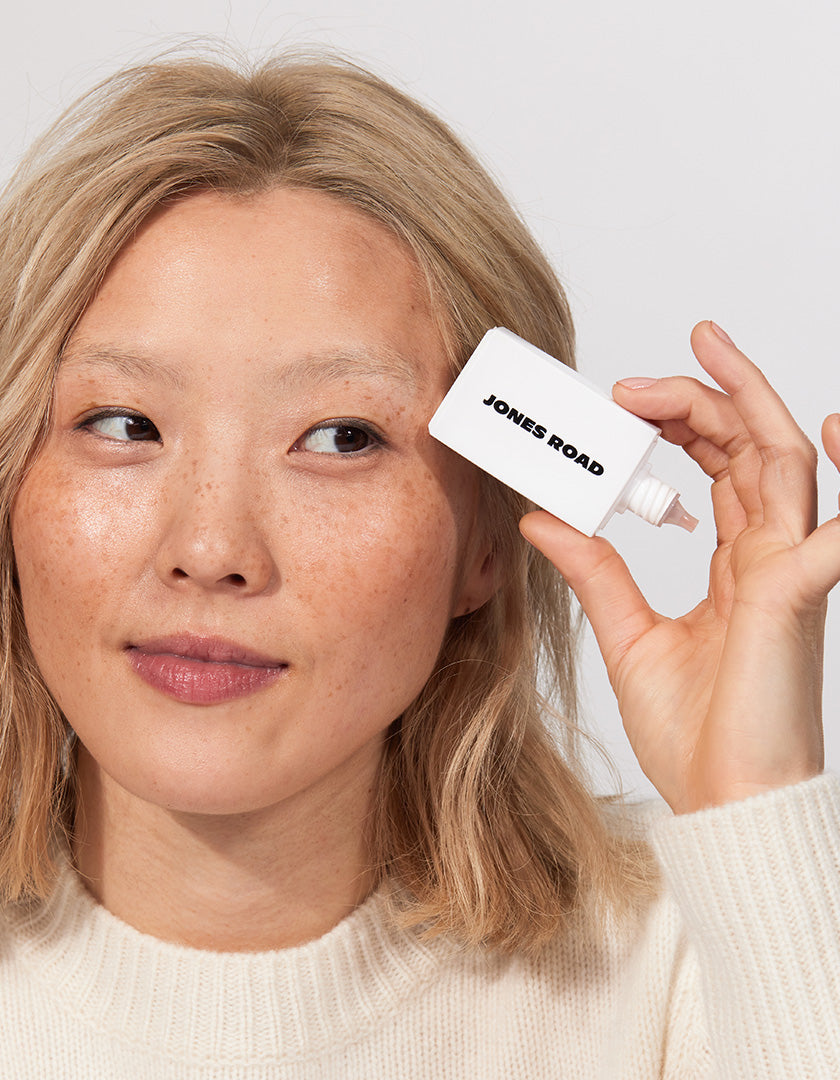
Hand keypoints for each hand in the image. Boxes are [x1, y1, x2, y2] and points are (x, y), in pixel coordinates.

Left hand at [519, 321, 839, 813]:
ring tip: (701, 358)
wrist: (721, 802)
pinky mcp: (793, 598)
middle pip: (754, 448)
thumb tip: (542, 517)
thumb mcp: (626, 634)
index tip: (629, 400)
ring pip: (786, 463)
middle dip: (706, 396)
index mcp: (738, 565)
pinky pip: (828, 535)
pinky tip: (832, 428)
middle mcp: (770, 558)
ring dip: (746, 404)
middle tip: (638, 380)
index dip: (688, 421)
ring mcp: (788, 573)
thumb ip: (593, 569)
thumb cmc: (693, 732)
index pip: (724, 467)